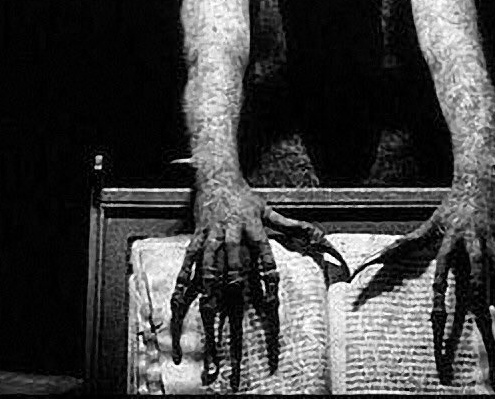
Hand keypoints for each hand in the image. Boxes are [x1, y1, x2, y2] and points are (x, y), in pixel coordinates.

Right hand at [169, 180, 346, 390]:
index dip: (267, 277)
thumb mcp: (268, 210)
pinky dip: (183, 284)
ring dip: (210, 291)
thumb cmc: (244, 198)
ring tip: (210, 314)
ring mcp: (211, 238)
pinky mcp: (195, 240)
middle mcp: (231, 234)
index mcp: (253, 228)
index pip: (263, 255)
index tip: (271, 301)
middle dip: (236, 289)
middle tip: (237, 316)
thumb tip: (315, 234)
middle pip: (234, 264)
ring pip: (210, 266)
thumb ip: (289, 225)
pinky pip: (188, 264)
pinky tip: (179, 303)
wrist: (216, 178)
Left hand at [350, 167, 494, 390]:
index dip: (440, 299)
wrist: (478, 178)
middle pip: (476, 281)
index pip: (442, 276)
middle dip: (479, 305)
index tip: (438, 323)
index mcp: (449, 241)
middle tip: (483, 330)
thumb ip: (402, 245)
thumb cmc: (450, 206)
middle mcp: (472, 243)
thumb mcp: (427, 225)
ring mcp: (492, 243)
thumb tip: (372, 260)